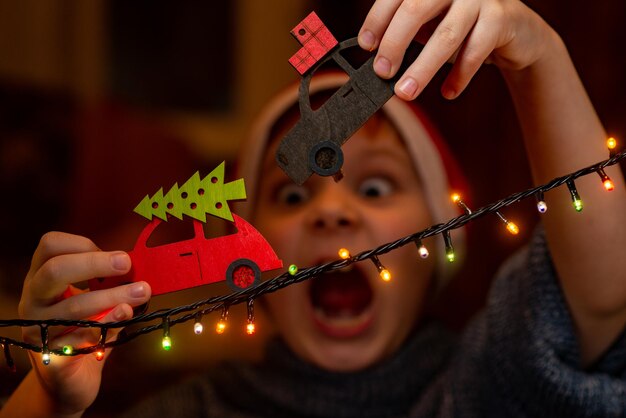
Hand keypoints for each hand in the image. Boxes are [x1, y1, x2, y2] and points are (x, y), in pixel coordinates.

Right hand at [18, 232, 150, 415]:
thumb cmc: (85, 328)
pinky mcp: (52, 357)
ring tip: (142, 292)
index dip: (83, 244)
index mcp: (40, 278)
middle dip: (96, 264)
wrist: (69, 379)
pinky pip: (82, 337)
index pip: (50, 246)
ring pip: (74, 307)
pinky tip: (125, 315)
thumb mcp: (93, 298)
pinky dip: (108, 324)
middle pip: (55, 270)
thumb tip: (140, 263)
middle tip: (127, 263)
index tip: (113, 255)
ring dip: (113, 297)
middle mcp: (33, 301)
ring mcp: (38, 330)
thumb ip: (108, 281)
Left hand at [358, 0, 555, 99]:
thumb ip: (408, 33)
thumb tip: (379, 59)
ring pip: (445, 35)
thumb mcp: (432, 25)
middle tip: (382, 73)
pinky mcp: (502, 17)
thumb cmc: (466, 29)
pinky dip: (459, 76)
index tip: (366, 45)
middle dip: (394, 44)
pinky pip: (475, 51)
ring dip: (422, 68)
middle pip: (415, 10)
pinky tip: (448, 92)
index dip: (377, 19)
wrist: (518, 32)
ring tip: (406, 92)